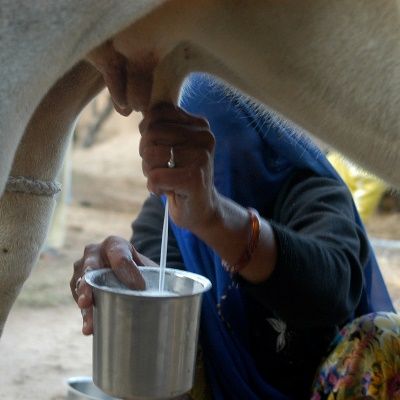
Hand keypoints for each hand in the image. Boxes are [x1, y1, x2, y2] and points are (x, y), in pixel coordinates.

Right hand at [70, 236, 154, 334]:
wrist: (125, 274)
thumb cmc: (138, 270)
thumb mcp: (148, 269)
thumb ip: (156, 277)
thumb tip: (170, 294)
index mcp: (115, 244)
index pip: (119, 255)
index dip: (128, 271)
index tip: (139, 288)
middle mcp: (94, 253)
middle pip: (91, 268)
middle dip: (89, 285)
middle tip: (88, 301)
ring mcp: (82, 269)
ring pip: (81, 286)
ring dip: (85, 306)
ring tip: (89, 324)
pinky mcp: (76, 286)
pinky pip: (79, 299)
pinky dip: (86, 315)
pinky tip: (90, 329)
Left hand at [139, 103, 218, 232]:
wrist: (201, 210)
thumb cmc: (180, 176)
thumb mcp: (172, 146)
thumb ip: (159, 127)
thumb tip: (141, 113)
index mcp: (199, 125)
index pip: (157, 112)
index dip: (147, 131)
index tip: (157, 149)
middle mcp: (204, 137)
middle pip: (152, 132)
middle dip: (145, 153)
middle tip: (157, 168)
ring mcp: (201, 157)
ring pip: (151, 154)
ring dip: (149, 171)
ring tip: (162, 179)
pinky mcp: (194, 178)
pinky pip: (155, 177)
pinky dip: (153, 187)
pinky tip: (164, 192)